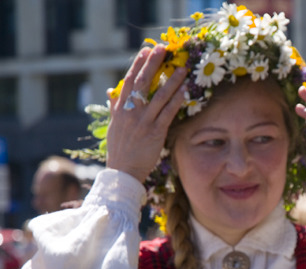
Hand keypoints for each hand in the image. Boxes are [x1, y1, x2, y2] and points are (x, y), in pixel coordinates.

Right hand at [106, 45, 187, 182]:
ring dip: (172, 81)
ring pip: (159, 96)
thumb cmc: (120, 150)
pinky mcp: (155, 133)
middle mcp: (131, 113)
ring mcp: (143, 122)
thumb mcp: (114, 126)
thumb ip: (114, 107)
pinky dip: (176, 101)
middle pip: (143, 83)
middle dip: (153, 64)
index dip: (137, 65)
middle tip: (163, 49)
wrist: (122, 172)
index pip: (129, 82)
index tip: (145, 51)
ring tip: (182, 69)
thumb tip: (112, 92)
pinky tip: (184, 91)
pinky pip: (167, 113)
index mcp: (120, 110)